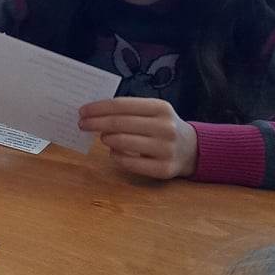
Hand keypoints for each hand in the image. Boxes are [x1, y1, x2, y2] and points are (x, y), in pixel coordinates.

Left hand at [78, 98, 197, 179]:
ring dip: (106, 139)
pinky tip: (113, 152)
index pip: (122, 105)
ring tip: (103, 137)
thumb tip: (94, 112)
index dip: (98, 108)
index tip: (82, 111)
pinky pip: (129, 163)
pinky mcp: (164, 168)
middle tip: (82, 124)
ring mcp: (166, 149)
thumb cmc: (163, 127)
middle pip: (119, 123)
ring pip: (122, 142)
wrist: (192, 149)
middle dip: (95, 123)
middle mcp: (165, 127)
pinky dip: (115, 156)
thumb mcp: (153, 112)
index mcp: (161, 108)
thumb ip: (129, 110)